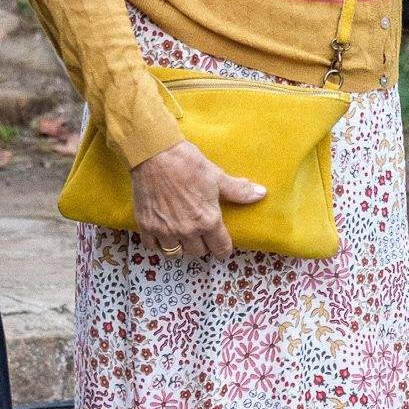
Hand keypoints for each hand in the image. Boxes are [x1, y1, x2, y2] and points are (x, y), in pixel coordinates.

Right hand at [129, 140, 265, 261]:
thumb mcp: (217, 176)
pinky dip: (158, 243)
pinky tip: (163, 232)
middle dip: (202, 244)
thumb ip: (239, 191)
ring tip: (182, 234)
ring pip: (176, 254)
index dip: (223, 248)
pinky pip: (153, 247)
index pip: (221, 250)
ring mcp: (165, 231)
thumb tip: (261, 194)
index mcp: (208, 221)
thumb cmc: (188, 163)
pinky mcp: (146, 226)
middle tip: (201, 232)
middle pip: (198, 252)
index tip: (221, 243)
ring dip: (181, 246)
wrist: (155, 155)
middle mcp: (187, 230)